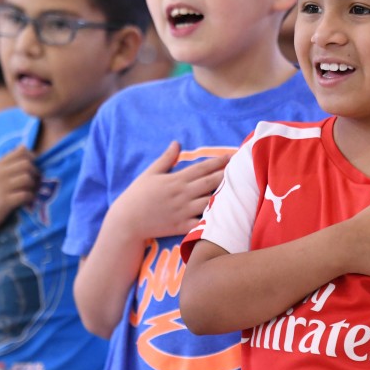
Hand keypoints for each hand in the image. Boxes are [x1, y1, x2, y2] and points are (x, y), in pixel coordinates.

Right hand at [0, 145, 38, 234]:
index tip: (33, 166)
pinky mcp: (6, 201)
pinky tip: (26, 200)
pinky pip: (26, 195)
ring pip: (28, 179)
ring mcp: (2, 187)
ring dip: (33, 186)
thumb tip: (24, 146)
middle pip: (27, 164)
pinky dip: (30, 197)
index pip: (21, 152)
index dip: (32, 157)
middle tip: (34, 181)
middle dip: (35, 172)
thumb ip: (8, 162)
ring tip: (29, 191)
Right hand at [109, 141, 230, 240]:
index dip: (218, 162)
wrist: (127, 221)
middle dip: (227, 175)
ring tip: (240, 191)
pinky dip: (213, 220)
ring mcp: (183, 211)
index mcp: (176, 180)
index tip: (232, 156)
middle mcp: (182, 194)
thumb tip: (177, 143)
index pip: (202, 168)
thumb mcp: (150, 173)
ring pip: (209, 202)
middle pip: (210, 182)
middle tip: (243, 170)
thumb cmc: (137, 195)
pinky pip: (201, 223)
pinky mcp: (182, 226)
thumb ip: (166, 159)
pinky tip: (227, 217)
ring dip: (225, 196)